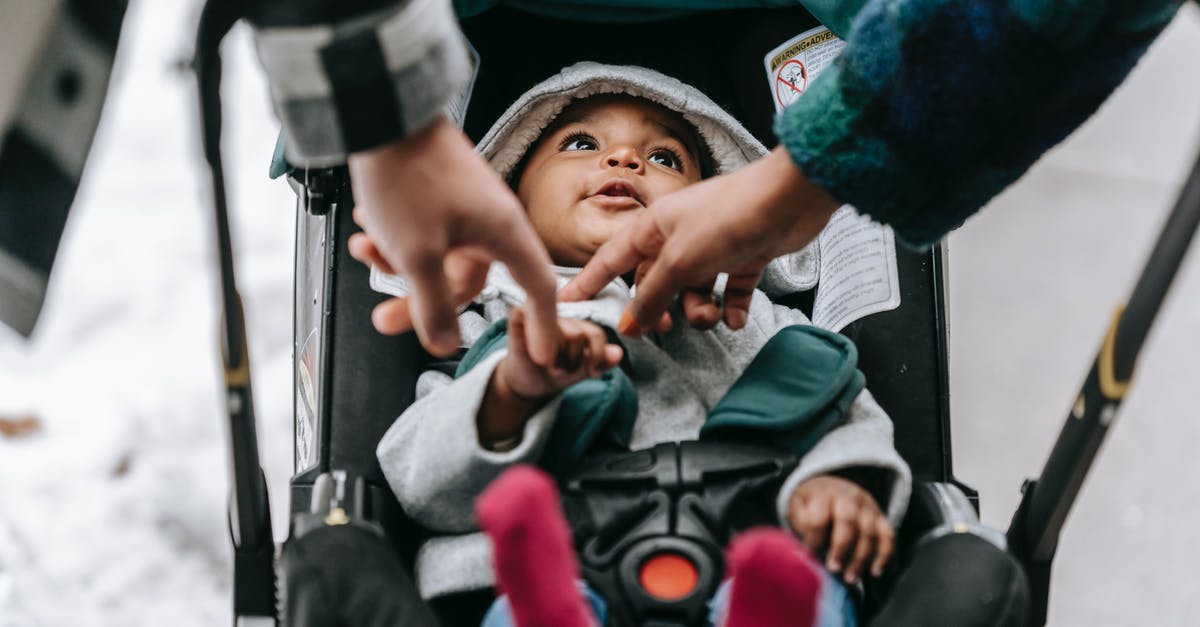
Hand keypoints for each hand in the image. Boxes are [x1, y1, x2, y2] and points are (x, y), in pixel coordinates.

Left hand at [347, 116, 557, 363]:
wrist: (383, 112)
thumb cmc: (408, 176)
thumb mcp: (417, 255)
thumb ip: (432, 306)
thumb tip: (445, 343)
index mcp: (504, 234)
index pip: (538, 289)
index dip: (542, 326)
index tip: (541, 355)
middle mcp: (492, 220)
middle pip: (466, 281)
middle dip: (421, 301)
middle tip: (385, 319)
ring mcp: (466, 205)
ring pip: (437, 256)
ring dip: (397, 263)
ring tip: (363, 250)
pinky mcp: (440, 192)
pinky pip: (424, 231)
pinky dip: (395, 236)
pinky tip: (366, 227)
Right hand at [497, 308, 622, 399]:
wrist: (526, 384)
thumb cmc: (555, 373)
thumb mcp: (583, 370)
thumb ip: (602, 361)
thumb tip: (618, 353)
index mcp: (577, 325)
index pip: (595, 333)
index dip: (596, 355)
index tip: (591, 372)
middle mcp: (559, 317)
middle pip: (578, 335)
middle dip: (573, 361)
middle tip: (562, 371)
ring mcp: (537, 317)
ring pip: (558, 333)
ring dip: (556, 359)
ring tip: (548, 367)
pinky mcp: (517, 320)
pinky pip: (523, 315)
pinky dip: (531, 336)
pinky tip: (534, 353)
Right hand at [559, 147, 838, 334]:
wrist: (789, 200)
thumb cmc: (730, 217)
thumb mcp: (681, 261)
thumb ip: (653, 296)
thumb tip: (630, 324)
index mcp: (654, 227)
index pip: (611, 259)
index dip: (589, 282)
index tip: (568, 302)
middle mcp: (679, 235)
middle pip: (655, 282)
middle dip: (659, 308)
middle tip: (665, 330)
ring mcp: (713, 245)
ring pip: (693, 290)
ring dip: (700, 310)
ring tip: (713, 316)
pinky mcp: (744, 255)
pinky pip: (728, 290)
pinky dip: (731, 307)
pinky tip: (736, 318)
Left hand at [787, 474, 894, 584]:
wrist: (833, 484)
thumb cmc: (812, 503)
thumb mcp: (798, 506)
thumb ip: (801, 525)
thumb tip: (804, 551)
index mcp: (823, 495)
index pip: (819, 518)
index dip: (814, 540)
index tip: (809, 556)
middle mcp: (848, 498)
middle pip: (848, 522)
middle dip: (841, 548)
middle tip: (833, 569)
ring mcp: (867, 507)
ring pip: (869, 533)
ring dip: (860, 559)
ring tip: (850, 578)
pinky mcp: (881, 517)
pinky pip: (888, 536)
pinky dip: (884, 555)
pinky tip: (875, 572)